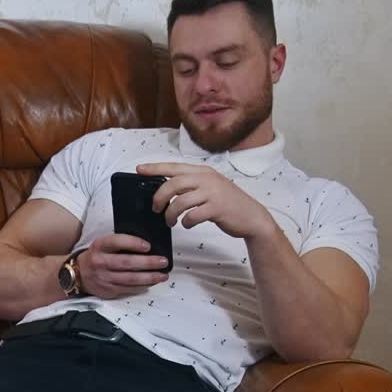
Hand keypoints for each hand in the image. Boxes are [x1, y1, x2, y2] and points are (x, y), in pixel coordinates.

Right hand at [76, 232, 169, 298]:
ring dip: (149, 277)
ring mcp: (104, 278)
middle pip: (127, 263)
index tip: (148, 246)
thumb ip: (119, 243)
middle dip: (148, 263)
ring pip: (130, 279)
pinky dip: (142, 286)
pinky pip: (128, 289)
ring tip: (162, 275)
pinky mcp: (108, 290)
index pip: (117, 242)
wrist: (77, 274)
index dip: (133, 243)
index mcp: (99, 246)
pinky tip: (151, 282)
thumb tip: (146, 247)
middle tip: (162, 262)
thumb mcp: (102, 245)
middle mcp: (100, 262)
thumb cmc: (95, 257)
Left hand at [137, 162, 272, 238]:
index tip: (139, 169)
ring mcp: (213, 193)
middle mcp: (207, 179)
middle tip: (155, 209)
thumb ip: (191, 186)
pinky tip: (188, 225)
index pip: (174, 167)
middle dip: (159, 197)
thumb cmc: (227, 204)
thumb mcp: (210, 188)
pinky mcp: (217, 208)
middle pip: (173, 184)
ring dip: (170, 214)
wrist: (252, 217)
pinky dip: (186, 222)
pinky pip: (193, 215)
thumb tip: (165, 191)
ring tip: (170, 222)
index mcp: (203, 172)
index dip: (155, 168)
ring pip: (180, 201)